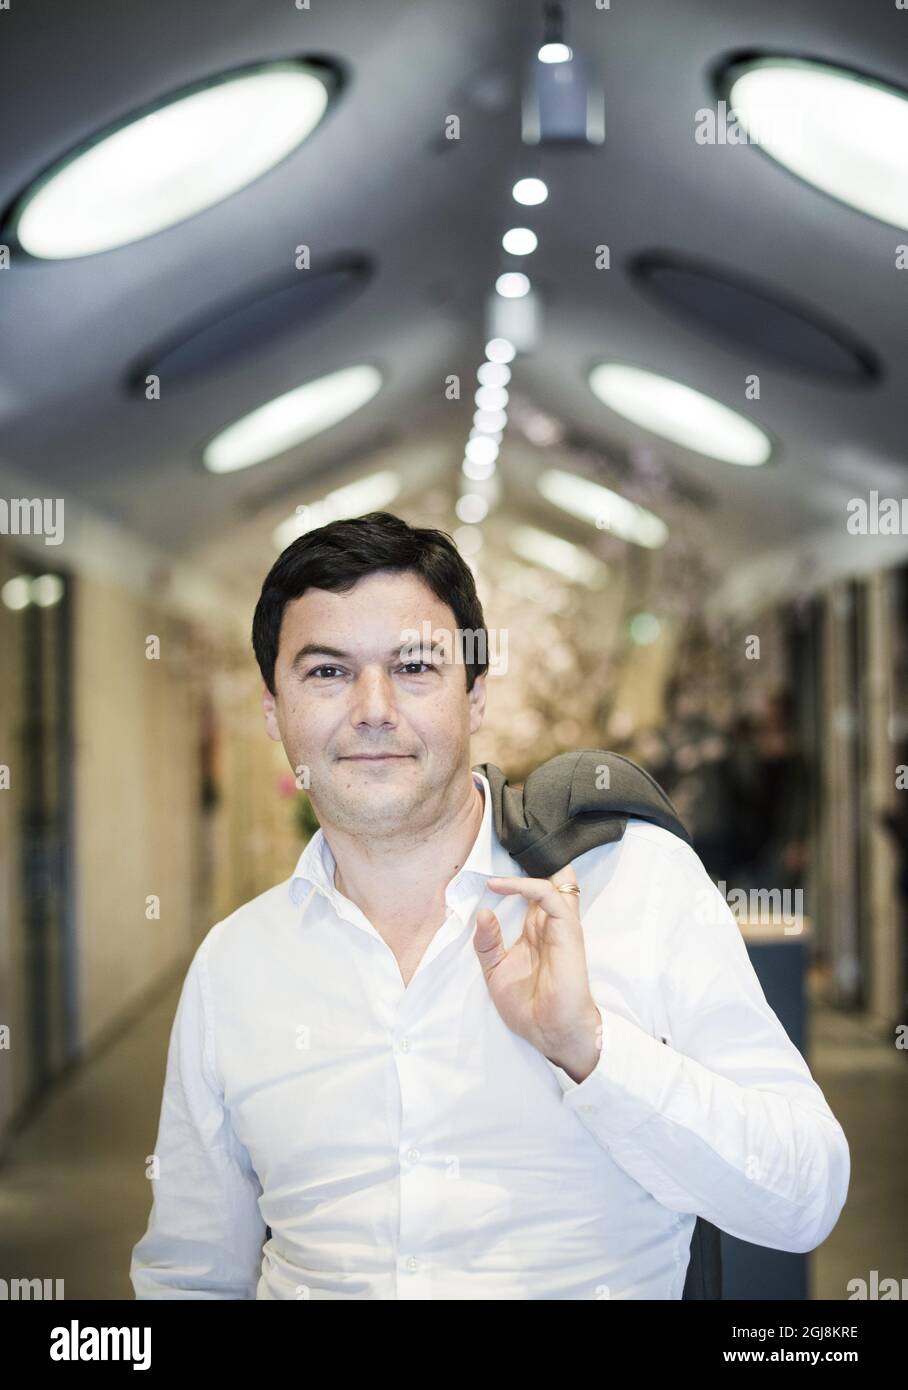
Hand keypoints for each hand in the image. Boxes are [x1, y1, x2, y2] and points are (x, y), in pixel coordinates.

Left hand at [473, 864, 602, 1082]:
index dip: (515, 874)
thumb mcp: (495, 972)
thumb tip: (483, 911)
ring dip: (529, 864)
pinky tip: (500, 886)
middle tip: (505, 836)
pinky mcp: (567, 932)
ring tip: (502, 851)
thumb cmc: (528, 1007)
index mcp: (534, 931)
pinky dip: (527, 886)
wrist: (551, 1034)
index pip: (531, 892)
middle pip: (548, 877)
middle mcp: (549, 923)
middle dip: (529, 856)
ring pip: (554, 880)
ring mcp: (560, 926)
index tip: (487, 861)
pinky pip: (551, 897)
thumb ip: (487, 943)